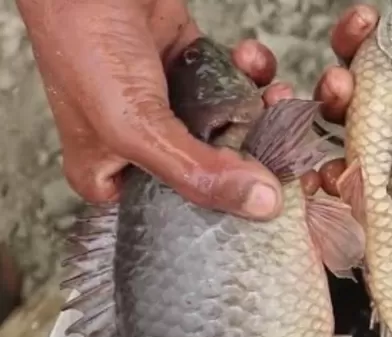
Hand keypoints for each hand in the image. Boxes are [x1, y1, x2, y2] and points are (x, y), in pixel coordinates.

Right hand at [16, 0, 297, 219]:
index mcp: (113, 177)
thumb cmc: (85, 45)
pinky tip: (249, 58)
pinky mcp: (190, 68)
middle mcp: (143, 147)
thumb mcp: (135, 127)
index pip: (180, 214)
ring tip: (276, 96)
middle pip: (213, 171)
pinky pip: (233, 83)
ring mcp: (170, 108)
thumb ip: (197, 171)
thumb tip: (263, 205)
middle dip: (254, 155)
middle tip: (285, 148)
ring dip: (262, 110)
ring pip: (230, 125)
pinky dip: (250, 71)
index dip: (226, 211)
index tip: (269, 205)